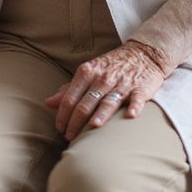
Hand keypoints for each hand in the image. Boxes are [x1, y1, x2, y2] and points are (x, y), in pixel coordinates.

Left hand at [45, 41, 166, 139]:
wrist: (142, 54)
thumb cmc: (111, 67)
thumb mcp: (88, 72)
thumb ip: (69, 89)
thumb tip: (48, 103)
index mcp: (87, 72)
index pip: (70, 96)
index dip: (63, 114)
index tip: (59, 128)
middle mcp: (102, 78)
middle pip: (86, 102)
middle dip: (76, 121)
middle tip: (70, 137)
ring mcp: (122, 83)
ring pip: (108, 101)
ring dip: (101, 114)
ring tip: (94, 126)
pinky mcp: (140, 88)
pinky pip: (137, 98)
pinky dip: (134, 106)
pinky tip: (131, 115)